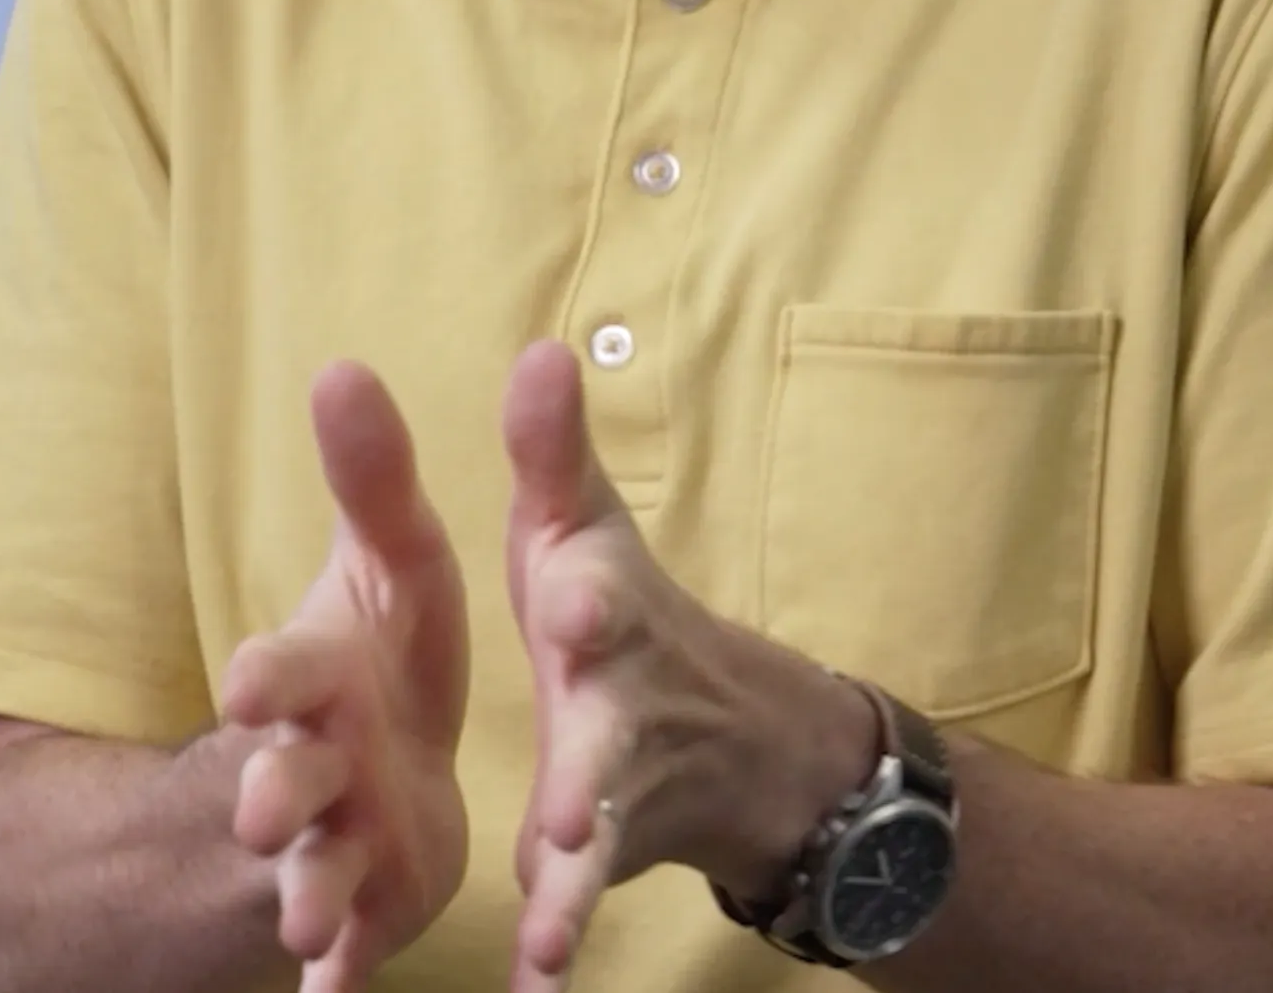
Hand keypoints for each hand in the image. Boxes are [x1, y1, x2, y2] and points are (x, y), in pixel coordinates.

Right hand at [219, 362, 473, 992]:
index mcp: (315, 678)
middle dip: (268, 791)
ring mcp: (328, 844)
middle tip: (257, 807)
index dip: (264, 678)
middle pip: (277, 778)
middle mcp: (307, 764)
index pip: (277, 672)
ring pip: (305, 872)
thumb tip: (341, 363)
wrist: (379, 768)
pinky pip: (347, 953)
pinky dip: (339, 977)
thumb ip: (373, 478)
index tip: (249, 686)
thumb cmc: (381, 654)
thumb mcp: (391, 562)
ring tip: (301, 920)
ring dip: (300, 893)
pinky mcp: (364, 909)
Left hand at [499, 341, 871, 986]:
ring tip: (547, 925)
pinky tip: (534, 989)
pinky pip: (575, 904)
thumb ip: (550, 449)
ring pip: (595, 836)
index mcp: (605, 614)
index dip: (590, 597)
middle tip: (567, 805)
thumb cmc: (620, 613)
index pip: (604, 597)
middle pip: (609, 734)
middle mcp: (622, 704)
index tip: (572, 602)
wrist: (738, 740)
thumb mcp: (582, 528)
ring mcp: (621, 788)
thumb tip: (542, 344)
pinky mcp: (602, 854)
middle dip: (587, 765)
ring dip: (570, 882)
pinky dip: (555, 948)